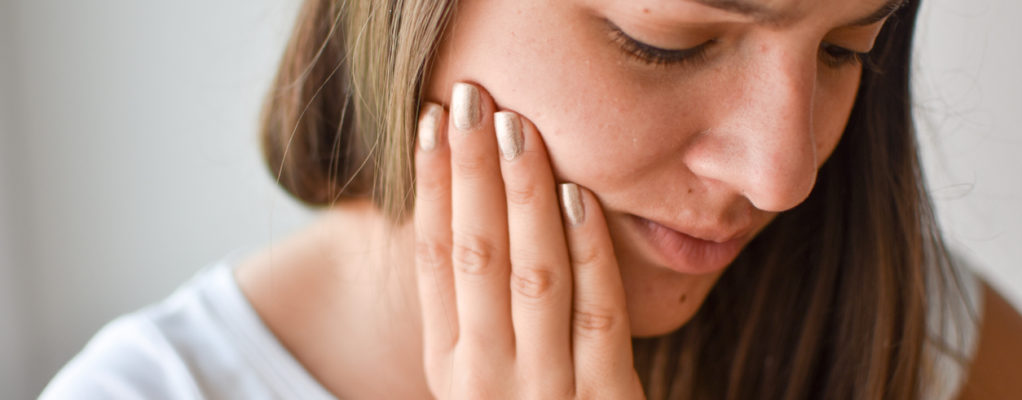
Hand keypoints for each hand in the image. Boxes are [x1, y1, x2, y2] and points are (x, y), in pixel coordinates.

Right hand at [413, 82, 645, 398]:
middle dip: (470, 170)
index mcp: (447, 364)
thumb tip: (455, 213)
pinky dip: (585, 250)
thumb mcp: (480, 377)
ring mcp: (542, 392)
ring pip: (529, 273)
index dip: (428, 185)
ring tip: (517, 128)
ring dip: (522, 194)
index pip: (431, 257)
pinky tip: (576, 195)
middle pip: (473, 253)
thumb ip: (472, 313)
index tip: (430, 122)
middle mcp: (483, 377)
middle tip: (472, 99)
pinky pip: (596, 313)